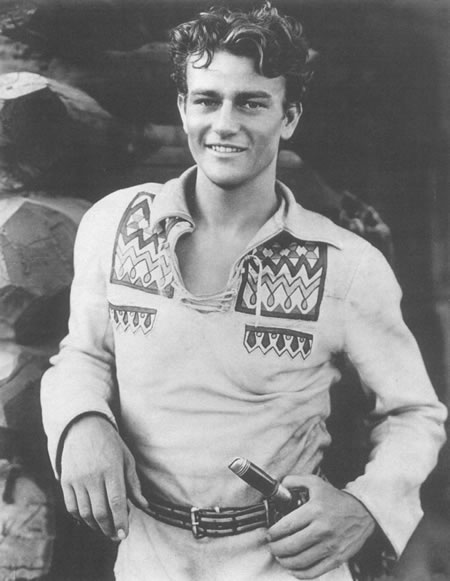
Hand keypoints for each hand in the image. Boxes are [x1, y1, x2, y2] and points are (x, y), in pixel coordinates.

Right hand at [60, 415, 147, 540]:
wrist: (83, 427)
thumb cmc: (110, 444)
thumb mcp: (126, 458)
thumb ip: (133, 483)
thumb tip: (144, 505)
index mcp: (111, 469)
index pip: (116, 502)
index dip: (121, 521)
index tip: (124, 535)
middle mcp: (93, 476)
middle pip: (100, 512)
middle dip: (109, 529)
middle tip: (116, 536)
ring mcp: (77, 479)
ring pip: (85, 513)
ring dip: (96, 526)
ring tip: (105, 529)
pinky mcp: (65, 481)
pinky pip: (72, 507)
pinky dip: (81, 518)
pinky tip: (90, 519)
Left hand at [267, 475, 375, 578]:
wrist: (362, 512)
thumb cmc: (337, 499)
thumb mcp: (315, 483)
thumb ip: (295, 481)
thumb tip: (280, 486)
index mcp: (315, 510)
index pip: (287, 525)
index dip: (273, 533)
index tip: (269, 534)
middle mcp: (322, 529)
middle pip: (291, 545)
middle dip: (276, 548)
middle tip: (272, 546)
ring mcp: (330, 546)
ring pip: (300, 561)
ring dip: (285, 561)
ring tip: (280, 556)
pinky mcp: (337, 559)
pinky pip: (314, 571)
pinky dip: (300, 573)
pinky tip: (293, 568)